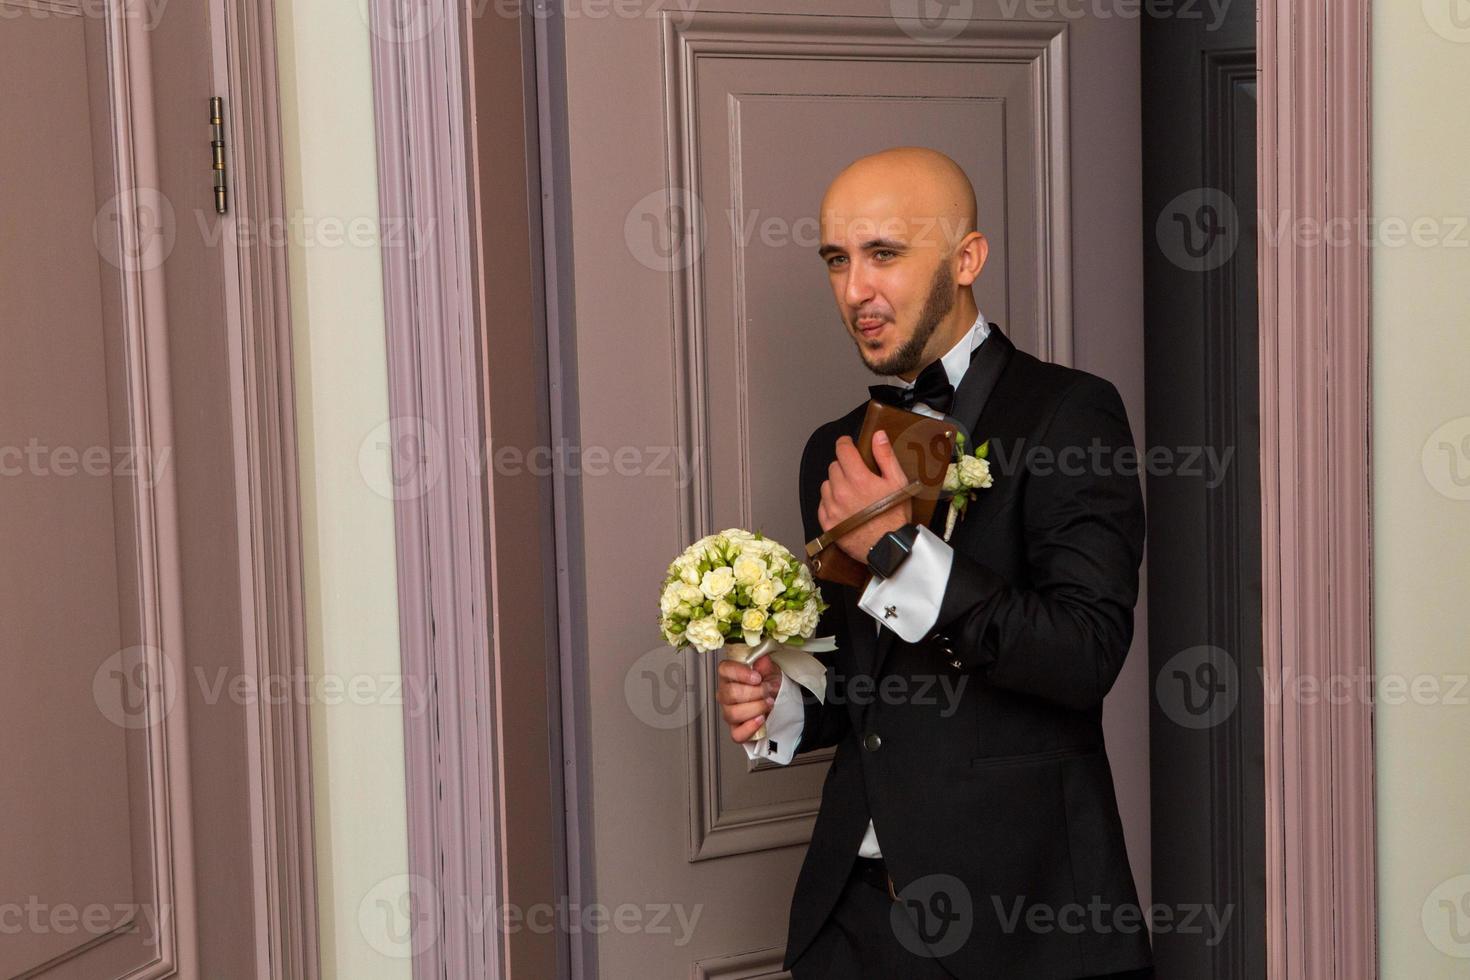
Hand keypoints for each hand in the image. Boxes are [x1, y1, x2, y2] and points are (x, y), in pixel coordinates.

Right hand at [716, 654, 781, 742]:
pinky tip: (761, 719)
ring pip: (733, 713)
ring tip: (768, 703)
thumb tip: (761, 659)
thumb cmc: (767, 683)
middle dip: (754, 692)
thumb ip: (764, 664)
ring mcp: (728, 712)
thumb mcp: (770, 669)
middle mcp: (725, 694)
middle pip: (730, 694)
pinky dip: (750, 728)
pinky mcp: (736, 729)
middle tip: (767, 690)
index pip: (725, 670)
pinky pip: (737, 734)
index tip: (757, 677)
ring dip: (756, 708)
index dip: (741, 673)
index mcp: (729, 675)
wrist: (776, 699)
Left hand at [817, 429, 913, 561]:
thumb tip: (878, 436)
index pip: (842, 450)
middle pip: (834, 466)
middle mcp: (841, 491)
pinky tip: (844, 507)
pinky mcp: (827, 522)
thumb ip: (885, 456)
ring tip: (851, 493)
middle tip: (857, 475)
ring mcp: (832, 507)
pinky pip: (822, 504)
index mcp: (858, 478)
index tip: (848, 444)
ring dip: (836, 484)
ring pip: (826, 484)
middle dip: (844, 467)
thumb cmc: (895, 516)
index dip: (845, 443)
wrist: (888, 547)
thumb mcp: (898, 482)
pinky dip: (830, 502)